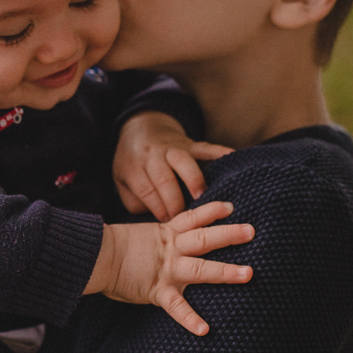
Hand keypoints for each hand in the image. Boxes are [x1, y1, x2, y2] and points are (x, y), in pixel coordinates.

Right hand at [87, 200, 253, 335]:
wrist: (94, 255)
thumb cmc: (109, 247)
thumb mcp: (139, 237)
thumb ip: (155, 240)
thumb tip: (163, 243)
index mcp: (165, 234)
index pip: (193, 218)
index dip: (212, 211)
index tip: (231, 207)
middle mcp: (171, 249)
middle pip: (205, 238)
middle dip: (229, 235)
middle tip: (252, 231)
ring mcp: (166, 269)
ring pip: (201, 268)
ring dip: (226, 271)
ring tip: (249, 273)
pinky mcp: (157, 290)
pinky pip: (177, 307)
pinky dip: (190, 319)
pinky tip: (205, 329)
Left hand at [114, 112, 233, 221]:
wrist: (142, 129)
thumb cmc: (133, 163)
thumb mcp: (121, 181)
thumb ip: (133, 201)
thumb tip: (154, 217)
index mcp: (134, 167)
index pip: (146, 190)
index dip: (157, 208)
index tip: (167, 224)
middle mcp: (153, 156)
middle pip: (163, 178)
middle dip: (174, 200)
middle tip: (184, 218)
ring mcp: (173, 148)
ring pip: (183, 161)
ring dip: (193, 179)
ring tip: (202, 197)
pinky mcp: (191, 144)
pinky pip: (206, 148)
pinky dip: (220, 153)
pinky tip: (232, 159)